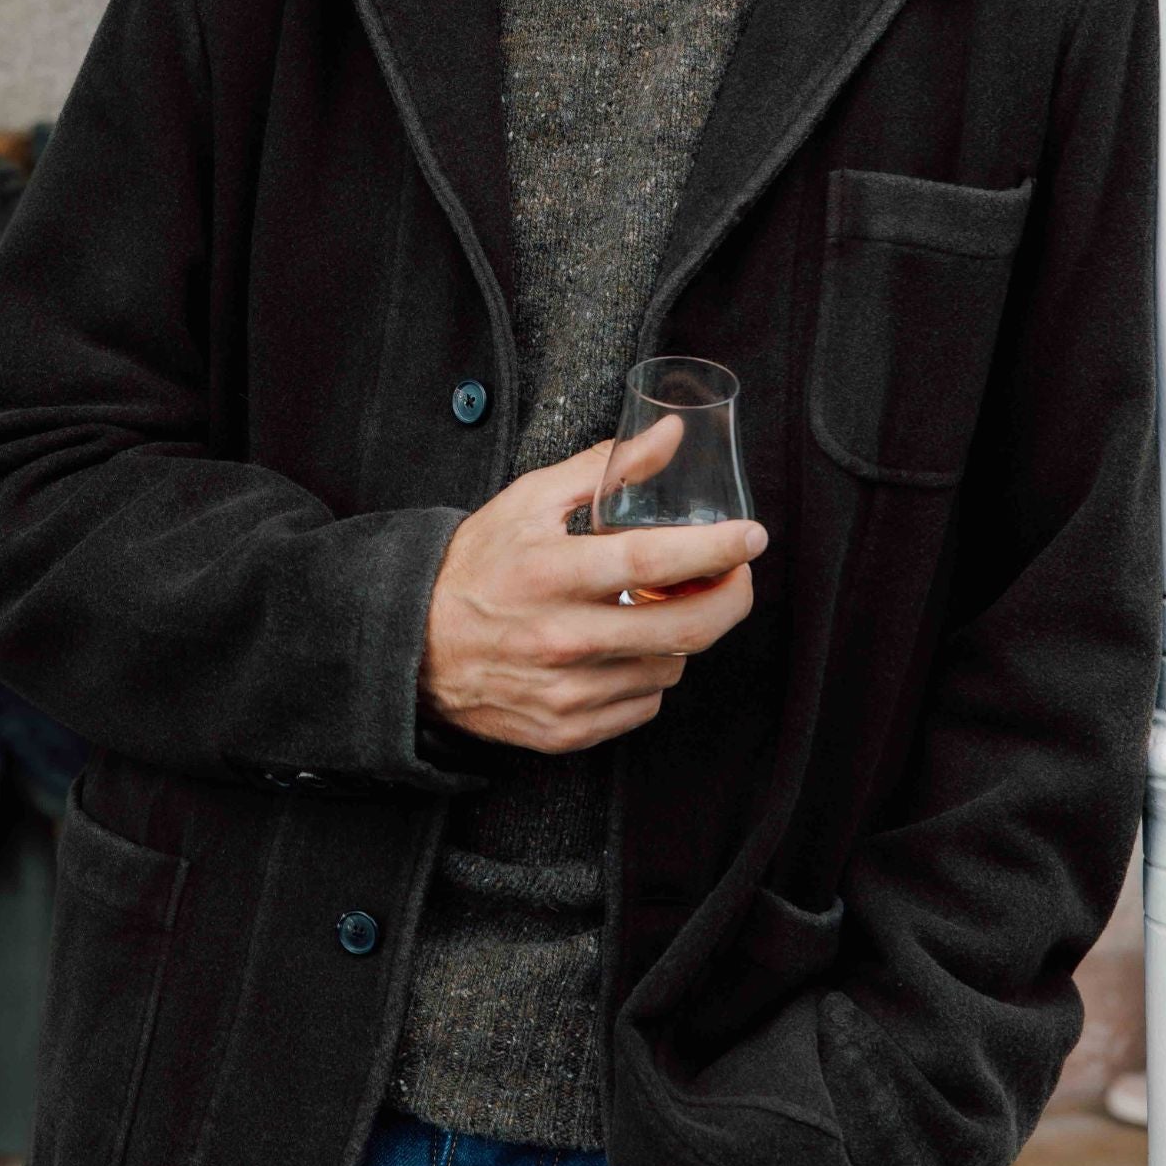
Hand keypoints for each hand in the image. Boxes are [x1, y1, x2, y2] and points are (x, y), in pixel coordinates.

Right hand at [419, 438, 765, 753]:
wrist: (416, 645)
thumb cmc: (477, 566)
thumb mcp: (530, 501)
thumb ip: (604, 468)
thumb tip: (669, 436)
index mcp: (552, 573)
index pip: (653, 561)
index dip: (714, 549)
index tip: (750, 536)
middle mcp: (562, 638)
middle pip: (684, 630)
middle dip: (730, 599)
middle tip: (735, 575)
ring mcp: (567, 692)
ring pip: (669, 668)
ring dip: (680, 636)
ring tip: (657, 607)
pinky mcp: (566, 730)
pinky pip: (643, 705)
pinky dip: (648, 674)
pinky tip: (625, 648)